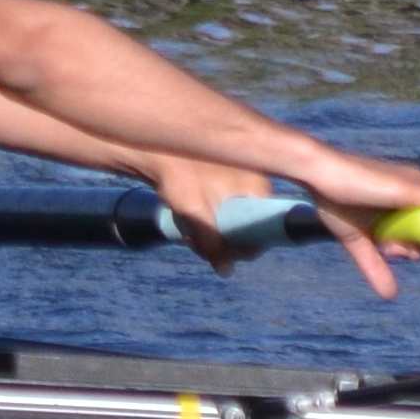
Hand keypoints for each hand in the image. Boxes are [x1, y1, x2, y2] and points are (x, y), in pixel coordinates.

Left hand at [141, 156, 283, 272]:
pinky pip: (224, 205)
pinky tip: (189, 223)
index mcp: (258, 186)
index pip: (264, 228)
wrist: (154, 147)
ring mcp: (240, 178)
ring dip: (213, 231)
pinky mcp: (224, 177)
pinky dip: (209, 217)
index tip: (225, 254)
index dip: (246, 246)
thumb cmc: (179, 175)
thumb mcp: (197, 214)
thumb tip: (226, 271)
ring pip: (233, 217)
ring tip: (190, 236)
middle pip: (248, 225)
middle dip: (224, 240)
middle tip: (198, 245)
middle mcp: (255, 181)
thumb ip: (213, 244)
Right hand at [292, 147, 419, 299]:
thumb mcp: (358, 240)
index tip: (390, 251)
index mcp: (405, 194)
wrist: (319, 173)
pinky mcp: (415, 188)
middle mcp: (416, 185)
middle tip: (390, 251)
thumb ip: (375, 265)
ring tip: (391, 246)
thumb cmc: (333, 201)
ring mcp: (418, 185)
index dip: (418, 245)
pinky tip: (414, 244)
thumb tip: (390, 296)